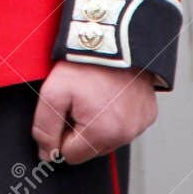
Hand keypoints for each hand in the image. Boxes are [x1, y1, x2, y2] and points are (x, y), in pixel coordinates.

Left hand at [33, 63, 156, 165]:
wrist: (114, 38)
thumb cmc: (85, 63)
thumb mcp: (53, 92)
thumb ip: (45, 128)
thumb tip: (46, 154)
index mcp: (103, 133)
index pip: (70, 155)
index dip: (62, 132)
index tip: (66, 109)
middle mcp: (126, 135)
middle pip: (91, 149)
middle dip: (81, 129)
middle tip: (80, 100)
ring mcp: (140, 124)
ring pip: (109, 139)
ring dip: (98, 124)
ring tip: (95, 95)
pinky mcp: (148, 114)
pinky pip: (126, 126)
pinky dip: (116, 115)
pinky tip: (110, 95)